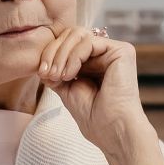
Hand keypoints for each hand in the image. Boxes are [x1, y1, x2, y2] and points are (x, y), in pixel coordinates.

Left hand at [37, 26, 147, 149]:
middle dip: (53, 52)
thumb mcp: (66, 89)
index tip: (41, 73)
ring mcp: (114, 51)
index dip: (50, 53)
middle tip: (47, 73)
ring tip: (58, 76)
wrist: (111, 130)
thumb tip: (42, 62)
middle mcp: (105, 54)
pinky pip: (89, 42)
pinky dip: (73, 58)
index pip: (67, 43)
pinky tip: (70, 76)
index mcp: (94, 62)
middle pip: (71, 35)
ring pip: (78, 35)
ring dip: (61, 55)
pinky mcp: (122, 51)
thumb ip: (57, 71)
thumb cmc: (92, 116)